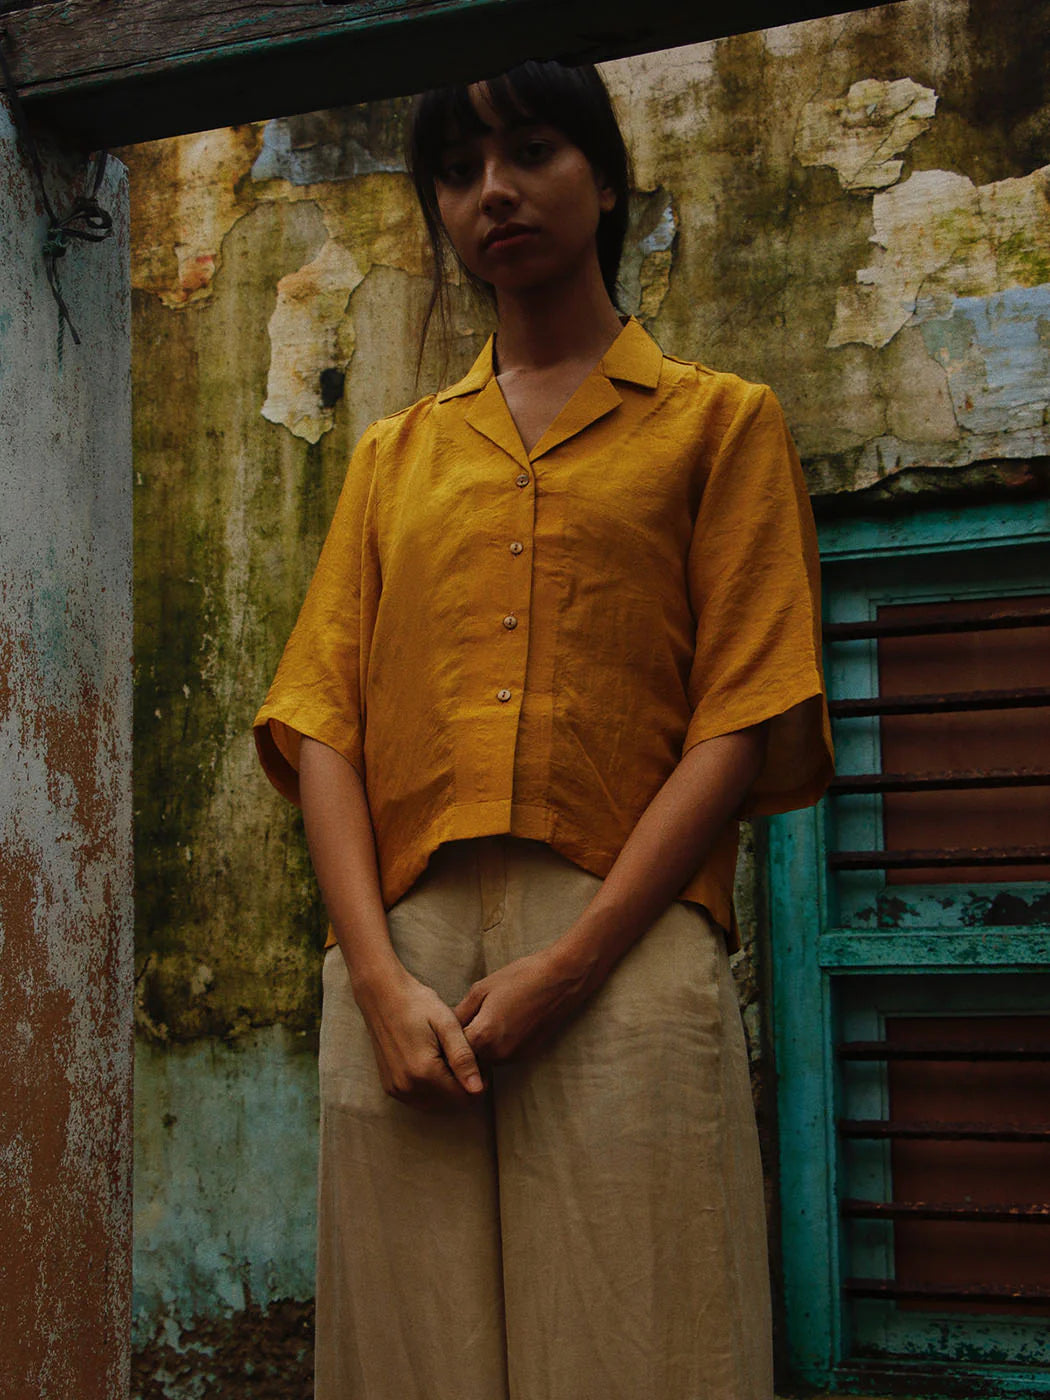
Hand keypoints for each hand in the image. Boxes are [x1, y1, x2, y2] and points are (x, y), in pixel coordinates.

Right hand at [355, 965, 484, 1108]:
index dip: (478, 1081)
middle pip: (450, 1103)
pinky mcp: (389, 1086)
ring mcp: (396, 1089)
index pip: (463, 1097)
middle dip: (463, 1086)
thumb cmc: (418, 1004)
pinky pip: (418, 1099)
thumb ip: (463, 1058)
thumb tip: (478, 1090)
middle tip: (465, 1057)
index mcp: (424, 1072)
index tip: (479, 1060)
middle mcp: (407, 1087)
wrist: (382, 995)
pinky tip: (434, 1065)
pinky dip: (431, 1089)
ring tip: (450, 1059)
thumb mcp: (447, 1025)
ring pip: (435, 1104)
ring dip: (447, 1089)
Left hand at [454, 946, 598, 1064]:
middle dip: (463, 1045)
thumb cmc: (520, 977)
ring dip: (480, 1046)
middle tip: (460, 1026)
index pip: (453, 1050)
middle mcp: (498, 1053)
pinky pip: (503, 1055)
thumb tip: (447, 1027)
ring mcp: (514, 1056)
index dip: (446, 1040)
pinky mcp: (527, 1055)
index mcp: (483, 1035)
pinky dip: (497, 1044)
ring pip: (486, 1058)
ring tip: (484, 1021)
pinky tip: (502, 1023)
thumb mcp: (482, 989)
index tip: (441, 1032)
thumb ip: (461, 1012)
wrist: (560, 979)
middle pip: (469, 1057)